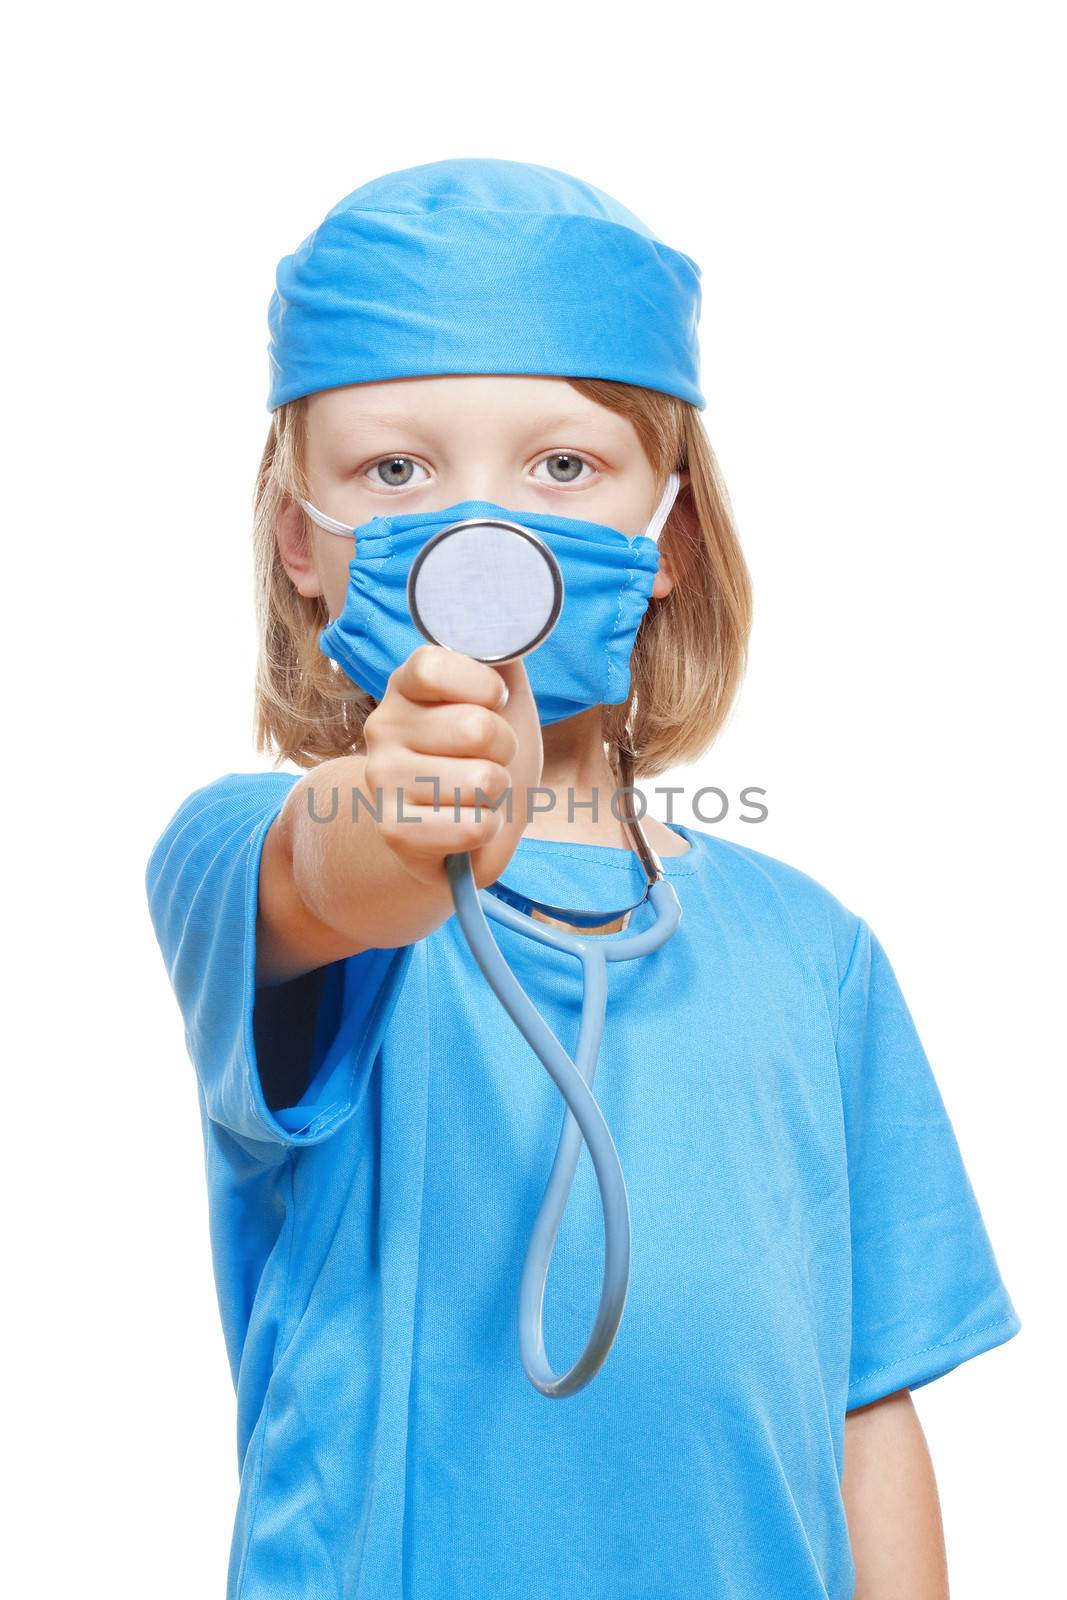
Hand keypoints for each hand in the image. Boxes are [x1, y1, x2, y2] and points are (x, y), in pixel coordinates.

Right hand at [362, 643, 542, 888]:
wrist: (460, 826)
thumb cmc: (484, 757)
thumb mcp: (502, 700)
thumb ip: (502, 659)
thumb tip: (516, 622)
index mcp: (406, 686)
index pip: (432, 665)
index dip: (481, 684)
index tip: (495, 700)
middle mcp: (382, 726)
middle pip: (476, 727)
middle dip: (505, 749)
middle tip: (489, 758)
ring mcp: (382, 778)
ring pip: (481, 780)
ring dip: (497, 793)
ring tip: (476, 793)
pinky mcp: (393, 828)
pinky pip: (471, 826)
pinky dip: (487, 828)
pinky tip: (469, 822)